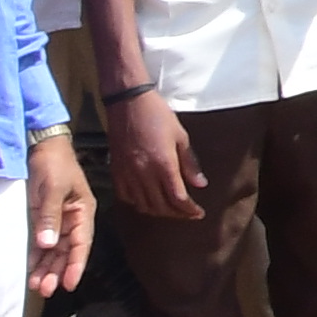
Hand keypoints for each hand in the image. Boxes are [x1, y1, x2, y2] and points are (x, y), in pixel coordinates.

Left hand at [21, 133, 93, 298]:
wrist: (41, 146)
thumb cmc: (53, 164)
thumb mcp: (52, 188)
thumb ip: (49, 216)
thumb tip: (47, 244)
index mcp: (83, 212)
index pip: (81, 243)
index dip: (76, 264)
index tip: (68, 284)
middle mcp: (72, 220)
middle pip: (67, 251)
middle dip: (57, 271)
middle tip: (45, 290)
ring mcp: (57, 220)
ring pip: (54, 250)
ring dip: (46, 268)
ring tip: (37, 286)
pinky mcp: (42, 218)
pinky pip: (41, 242)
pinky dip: (37, 257)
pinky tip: (31, 270)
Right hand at [103, 89, 196, 225]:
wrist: (127, 103)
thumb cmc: (158, 115)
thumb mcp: (180, 136)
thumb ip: (189, 163)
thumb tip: (200, 185)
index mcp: (163, 165)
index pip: (177, 198)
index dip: (189, 210)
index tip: (199, 213)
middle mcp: (143, 174)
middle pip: (160, 206)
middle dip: (177, 214)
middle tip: (188, 214)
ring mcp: (127, 174)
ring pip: (143, 204)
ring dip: (159, 211)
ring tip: (171, 210)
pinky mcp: (115, 171)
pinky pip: (126, 196)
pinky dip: (138, 203)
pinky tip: (148, 200)